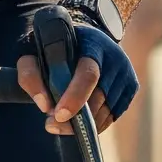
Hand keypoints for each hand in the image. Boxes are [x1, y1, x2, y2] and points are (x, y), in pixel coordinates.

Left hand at [17, 22, 136, 133]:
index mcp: (93, 44)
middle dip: (75, 117)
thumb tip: (44, 105)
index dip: (75, 97)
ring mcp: (126, 73)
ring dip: (83, 125)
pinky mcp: (131, 87)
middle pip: (99, 97)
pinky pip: (112, 116)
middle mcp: (115, 58)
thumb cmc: (57, 46)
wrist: (87, 36)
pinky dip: (95, 124)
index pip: (88, 74)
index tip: (57, 115)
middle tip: (50, 124)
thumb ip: (30, 74)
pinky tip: (79, 121)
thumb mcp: (36, 50)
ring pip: (106, 111)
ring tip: (61, 124)